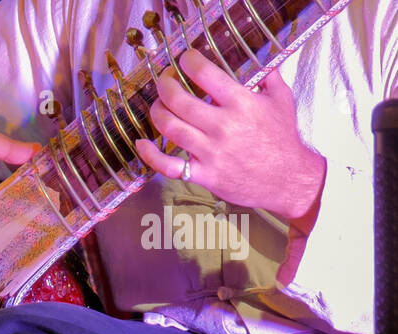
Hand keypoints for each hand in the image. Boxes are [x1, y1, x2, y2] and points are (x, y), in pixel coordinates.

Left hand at [135, 49, 325, 222]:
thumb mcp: (282, 100)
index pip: (206, 75)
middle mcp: (223, 126)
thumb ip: (269, 76)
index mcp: (242, 104)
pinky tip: (142, 144)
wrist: (288, 178)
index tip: (184, 59)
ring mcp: (211, 151)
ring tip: (158, 104)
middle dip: (165, 85)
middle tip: (164, 80)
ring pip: (171, 128)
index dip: (189, 62)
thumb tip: (260, 56)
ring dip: (157, 112)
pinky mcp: (204, 174)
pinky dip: (151, 155)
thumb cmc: (283, 137)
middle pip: (179, 101)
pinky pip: (169, 166)